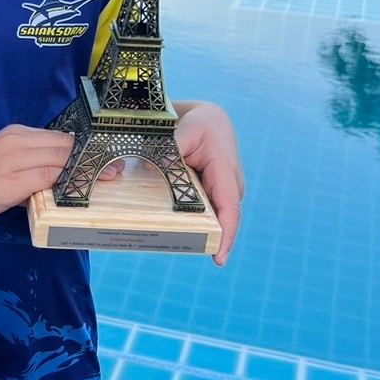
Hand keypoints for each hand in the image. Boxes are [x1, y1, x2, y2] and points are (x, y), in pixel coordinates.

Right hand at [0, 125, 121, 224]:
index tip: (109, 158)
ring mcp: (14, 160)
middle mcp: (18, 140)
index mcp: (18, 133)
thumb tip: (59, 180)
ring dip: (85, 171)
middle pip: (66, 146)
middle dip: (93, 159)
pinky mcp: (11, 182)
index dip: (87, 148)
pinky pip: (48, 178)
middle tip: (117, 171)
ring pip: (61, 160)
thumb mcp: (5, 164)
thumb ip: (32, 169)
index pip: (61, 137)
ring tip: (105, 180)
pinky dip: (66, 184)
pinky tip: (79, 192)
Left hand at [175, 102, 243, 266]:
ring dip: (195, 232)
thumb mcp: (185, 130)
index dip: (226, 235)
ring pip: (209, 219)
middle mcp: (229, 188)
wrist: (209, 121)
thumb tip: (150, 168)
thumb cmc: (199, 125)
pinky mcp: (213, 196)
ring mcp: (223, 193)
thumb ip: (169, 149)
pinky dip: (189, 222)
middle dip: (205, 240)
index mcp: (225, 172)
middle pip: (218, 221)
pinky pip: (203, 214)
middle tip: (182, 251)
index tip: (219, 258)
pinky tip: (171, 231)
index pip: (229, 209)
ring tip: (170, 242)